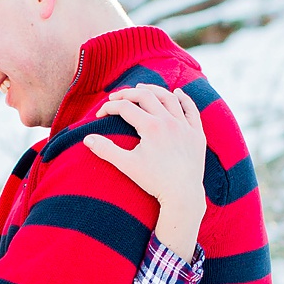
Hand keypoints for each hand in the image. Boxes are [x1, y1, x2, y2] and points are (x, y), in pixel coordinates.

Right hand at [83, 84, 205, 260]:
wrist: (182, 195)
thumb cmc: (154, 182)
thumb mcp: (127, 165)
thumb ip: (106, 150)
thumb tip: (86, 139)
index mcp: (151, 127)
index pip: (125, 108)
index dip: (110, 107)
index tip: (101, 114)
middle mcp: (169, 121)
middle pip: (146, 96)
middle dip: (128, 94)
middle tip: (117, 97)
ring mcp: (185, 126)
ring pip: (169, 98)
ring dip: (154, 90)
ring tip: (142, 89)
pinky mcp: (197, 134)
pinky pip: (191, 110)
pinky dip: (184, 99)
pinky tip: (176, 92)